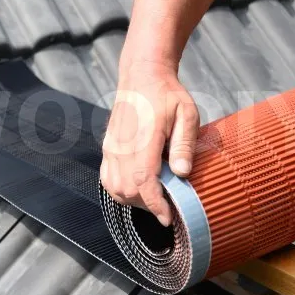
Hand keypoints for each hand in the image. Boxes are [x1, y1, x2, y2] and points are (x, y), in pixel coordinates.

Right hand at [100, 58, 199, 226]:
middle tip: (168, 204)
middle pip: (127, 189)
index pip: (144, 180)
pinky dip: (120, 190)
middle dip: (147, 204)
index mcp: (144, 137)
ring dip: (134, 199)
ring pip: (115, 188)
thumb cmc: (166, 95)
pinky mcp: (107, 147)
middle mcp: (122, 145)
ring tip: (154, 195)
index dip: (155, 204)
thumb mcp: (186, 114)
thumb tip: (182, 173)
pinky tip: (137, 187)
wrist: (142, 76)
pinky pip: (107, 178)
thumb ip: (184, 145)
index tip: (168, 218)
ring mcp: (112, 147)